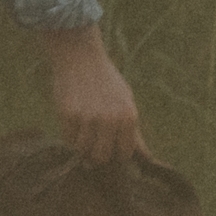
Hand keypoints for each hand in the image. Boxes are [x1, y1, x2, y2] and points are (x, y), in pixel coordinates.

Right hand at [38, 25, 140, 166]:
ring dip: (82, 146)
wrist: (80, 57)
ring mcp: (88, 117)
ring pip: (83, 150)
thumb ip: (133, 131)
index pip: (123, 153)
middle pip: (102, 156)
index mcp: (128, 116)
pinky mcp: (69, 114)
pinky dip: (70, 135)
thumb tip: (147, 158)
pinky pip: (68, 138)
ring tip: (82, 133)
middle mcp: (110, 119)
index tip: (109, 148)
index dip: (115, 154)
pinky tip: (73, 122)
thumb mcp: (125, 102)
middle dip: (96, 156)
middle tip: (92, 147)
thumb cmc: (106, 81)